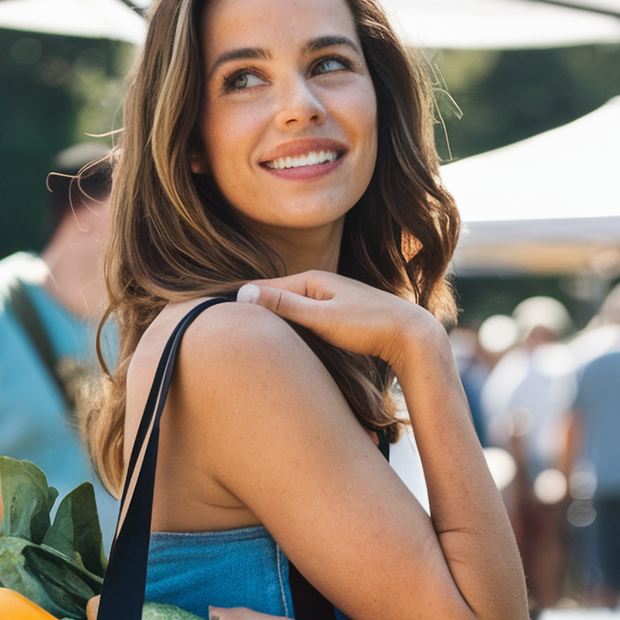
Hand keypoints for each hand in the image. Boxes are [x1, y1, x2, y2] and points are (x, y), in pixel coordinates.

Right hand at [236, 271, 442, 370]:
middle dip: (250, 308)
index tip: (210, 310)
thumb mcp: (321, 317)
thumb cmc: (368, 326)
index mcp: (310, 280)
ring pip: (288, 310)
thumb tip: (243, 295)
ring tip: (241, 330)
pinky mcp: (338, 316)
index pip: (263, 288)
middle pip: (274, 298)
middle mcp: (318, 285)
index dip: (239, 300)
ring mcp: (328, 300)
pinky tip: (279, 339)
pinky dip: (286, 327)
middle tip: (217, 322)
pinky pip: (301, 320)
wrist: (410, 334)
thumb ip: (284, 307)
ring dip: (268, 319)